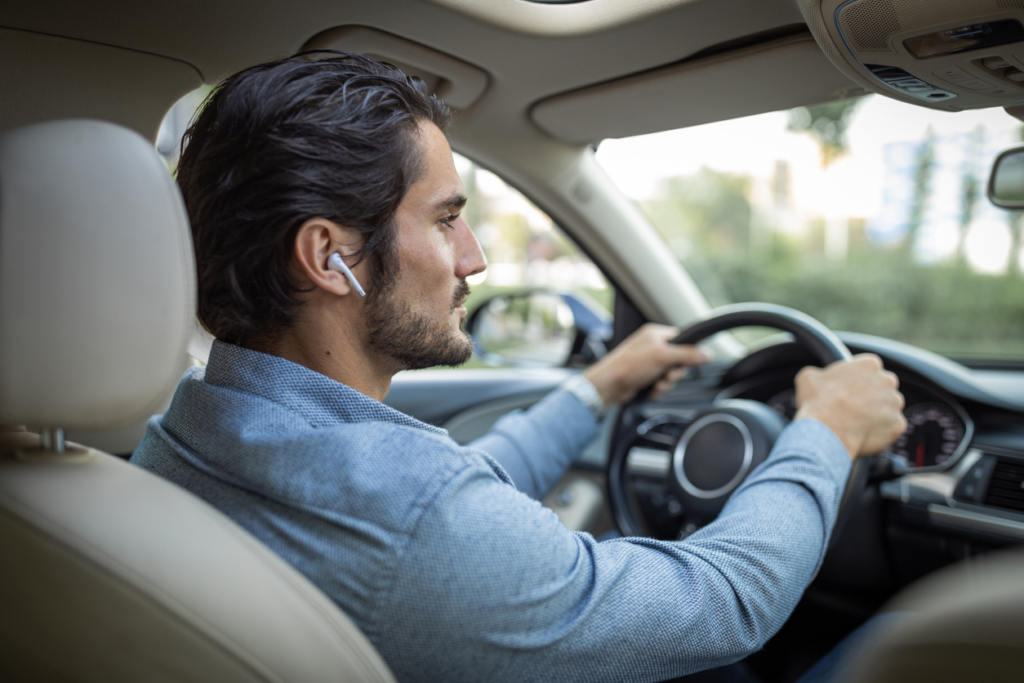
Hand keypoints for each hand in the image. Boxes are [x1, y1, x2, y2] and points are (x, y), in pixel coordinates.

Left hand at [582, 324, 710, 406]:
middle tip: (665, 375)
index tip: (682, 362)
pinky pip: (662, 384)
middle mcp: (652, 347)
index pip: (682, 340)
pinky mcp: (645, 377)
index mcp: (656, 335)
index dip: (686, 353)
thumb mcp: (663, 357)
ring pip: (671, 375)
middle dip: (674, 373)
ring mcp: (649, 363)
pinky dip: (658, 389)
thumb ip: (687, 354)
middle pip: (679, 361)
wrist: (610, 386)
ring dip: (666, 384)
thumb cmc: (629, 366)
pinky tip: (651, 390)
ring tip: (656, 384)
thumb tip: (708, 353)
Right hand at [794, 354, 906, 458]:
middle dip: (872, 394)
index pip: (869, 368)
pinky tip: (863, 433)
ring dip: (878, 413)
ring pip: (889, 407)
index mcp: (869, 364)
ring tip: (857, 422)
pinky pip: (891, 427)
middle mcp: (888, 380)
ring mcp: (895, 404)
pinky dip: (881, 431)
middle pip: (883, 386)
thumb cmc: (818, 404)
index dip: (858, 379)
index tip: (849, 388)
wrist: (827, 433)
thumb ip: (818, 373)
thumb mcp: (808, 378)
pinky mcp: (898, 425)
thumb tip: (817, 377)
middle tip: (853, 405)